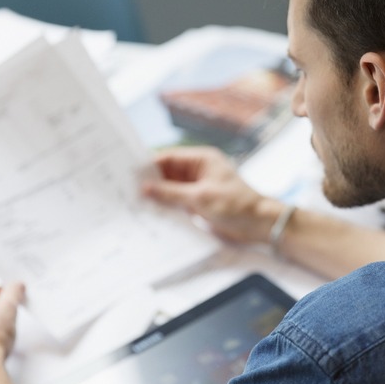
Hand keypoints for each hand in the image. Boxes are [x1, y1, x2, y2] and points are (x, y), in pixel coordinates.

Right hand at [142, 146, 282, 243]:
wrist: (260, 225)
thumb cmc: (237, 206)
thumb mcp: (201, 198)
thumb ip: (171, 193)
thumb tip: (145, 188)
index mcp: (201, 160)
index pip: (168, 158)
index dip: (148, 165)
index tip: (128, 174)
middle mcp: (198, 171)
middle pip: (167, 174)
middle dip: (149, 183)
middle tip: (124, 191)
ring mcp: (198, 188)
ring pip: (170, 190)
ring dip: (156, 197)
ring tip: (132, 204)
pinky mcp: (198, 204)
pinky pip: (177, 203)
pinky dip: (165, 208)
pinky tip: (151, 214)